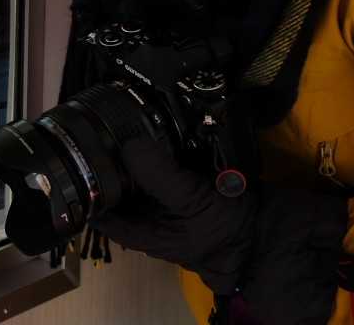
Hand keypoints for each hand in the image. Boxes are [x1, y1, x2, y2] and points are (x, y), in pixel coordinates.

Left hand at [90, 139, 348, 324]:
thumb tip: (128, 143)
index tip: (70, 159)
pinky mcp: (196, 185)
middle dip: (109, 163)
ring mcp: (176, 201)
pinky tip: (154, 123)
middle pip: (121, 189)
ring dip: (134, 152)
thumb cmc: (233, 231)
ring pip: (143, 175)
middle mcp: (157, 218)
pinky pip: (170, 165)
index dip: (84, 190)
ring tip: (117, 119)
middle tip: (94, 127)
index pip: (102, 213)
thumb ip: (158, 173)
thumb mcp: (191, 201)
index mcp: (148, 233)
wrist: (283, 235)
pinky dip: (162, 148)